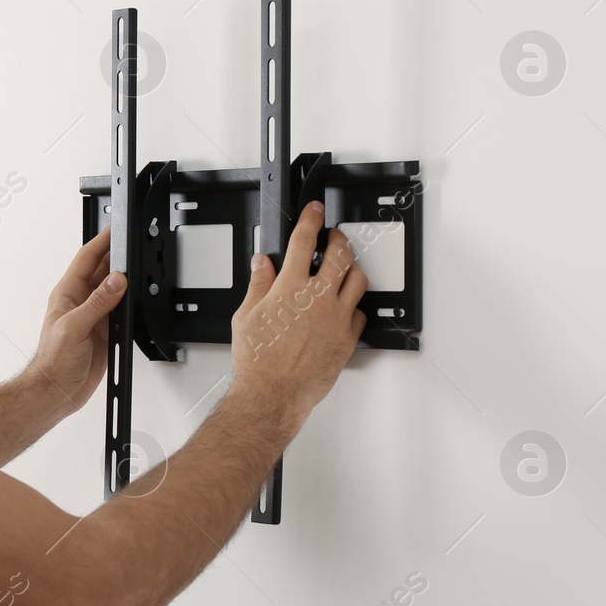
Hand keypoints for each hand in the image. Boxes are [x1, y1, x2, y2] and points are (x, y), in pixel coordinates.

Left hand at [27, 226, 126, 413]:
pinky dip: (130, 303)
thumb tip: (116, 281)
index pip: (87, 259)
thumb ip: (97, 303)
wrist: (57, 390)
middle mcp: (80, 301)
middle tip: (134, 244)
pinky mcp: (104, 330)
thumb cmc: (53, 360)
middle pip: (102, 270)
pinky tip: (136, 298)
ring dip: (125, 280)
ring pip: (113, 289)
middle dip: (117, 256)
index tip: (116, 229)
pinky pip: (121, 310)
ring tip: (138, 268)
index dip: (101, 242)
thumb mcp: (74, 327)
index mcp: (67, 294)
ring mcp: (93, 315)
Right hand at [229, 201, 366, 431]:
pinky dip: (352, 306)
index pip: (304, 241)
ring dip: (350, 270)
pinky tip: (341, 308)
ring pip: (358, 280)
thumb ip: (258, 284)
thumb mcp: (246, 316)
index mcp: (289, 288)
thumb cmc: (258, 361)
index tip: (314, 211)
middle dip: (338, 239)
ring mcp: (336, 318)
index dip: (311, 220)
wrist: (273, 393)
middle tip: (334, 237)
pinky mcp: (347, 338)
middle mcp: (317, 299)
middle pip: (340, 254)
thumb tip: (263, 263)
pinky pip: (359, 312)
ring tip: (342, 270)